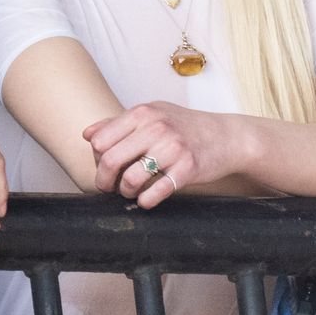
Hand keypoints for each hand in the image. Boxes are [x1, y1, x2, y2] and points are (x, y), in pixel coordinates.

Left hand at [83, 101, 243, 207]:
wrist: (227, 137)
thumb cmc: (187, 126)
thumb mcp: (154, 114)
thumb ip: (120, 123)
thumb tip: (88, 134)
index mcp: (143, 113)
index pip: (100, 140)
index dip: (97, 159)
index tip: (104, 167)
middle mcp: (156, 128)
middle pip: (110, 161)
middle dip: (104, 181)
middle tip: (109, 187)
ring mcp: (173, 148)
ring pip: (130, 179)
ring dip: (125, 192)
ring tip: (131, 191)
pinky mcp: (187, 168)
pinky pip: (156, 192)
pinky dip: (145, 201)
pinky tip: (146, 199)